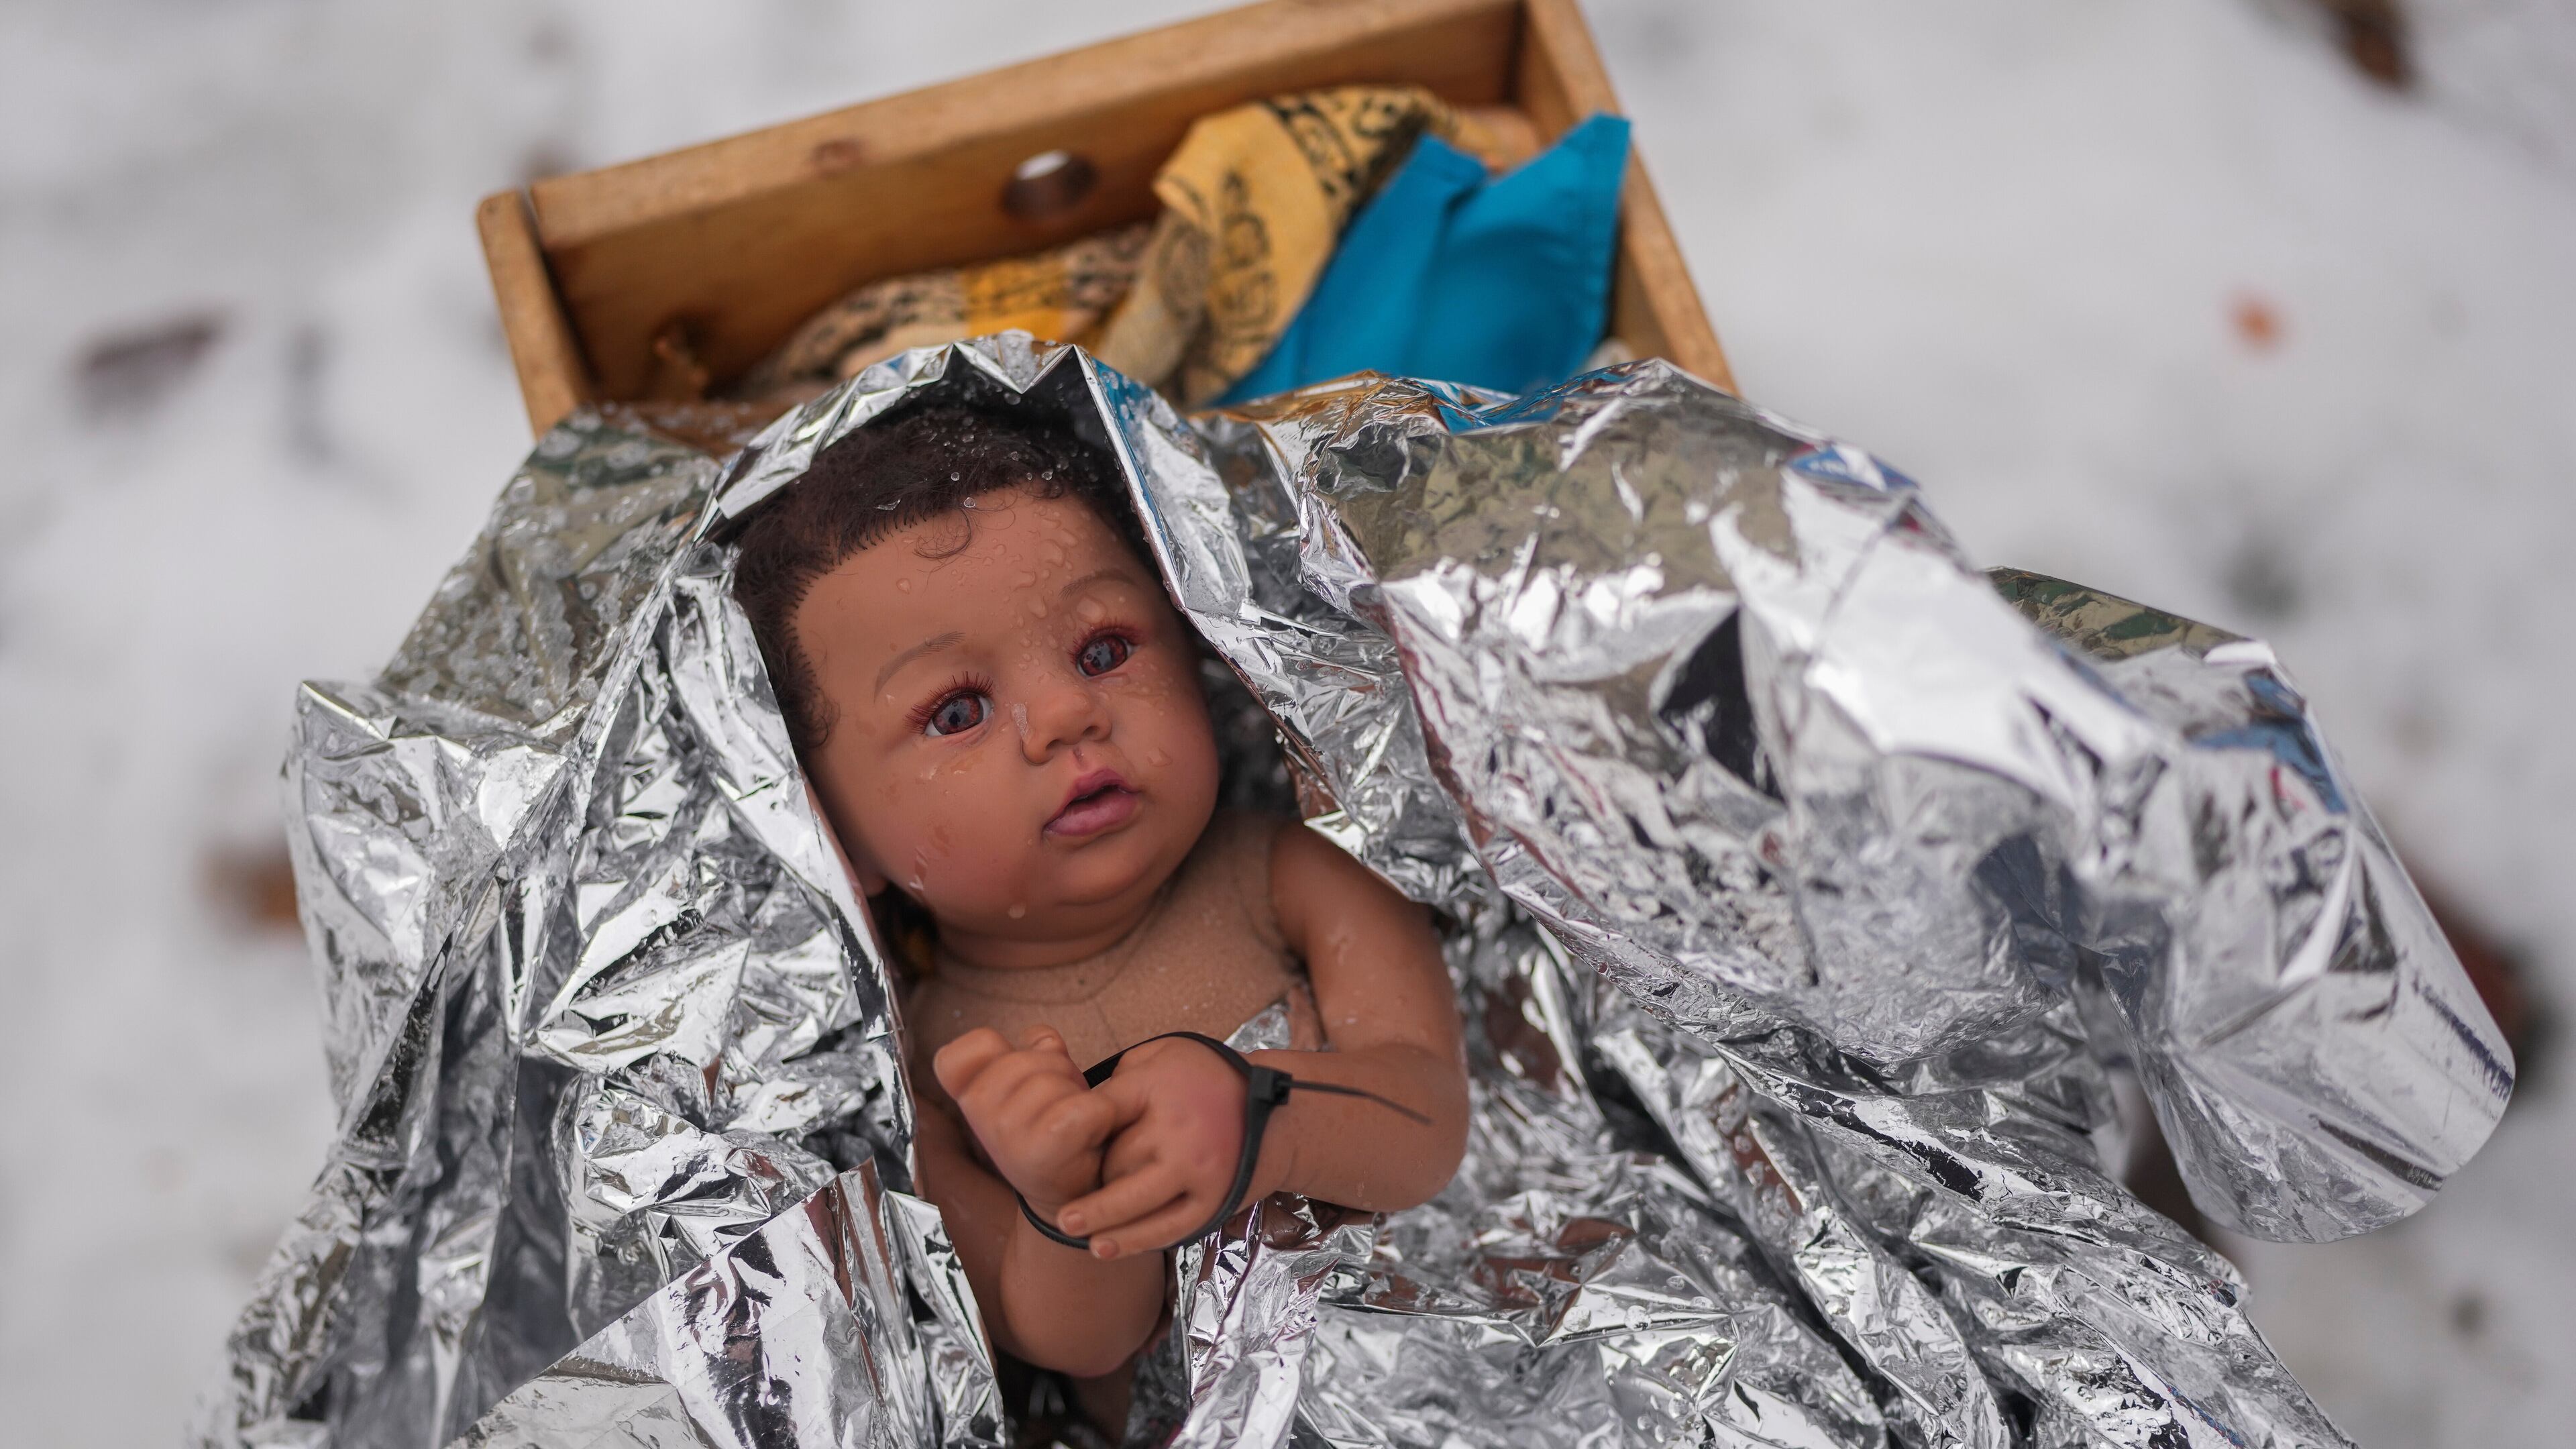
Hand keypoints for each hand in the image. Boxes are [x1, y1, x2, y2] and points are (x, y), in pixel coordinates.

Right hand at [932, 1026, 1115, 1218]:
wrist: (1069, 1199)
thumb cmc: (1051, 1131)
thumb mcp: (1028, 1088)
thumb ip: (1028, 1054)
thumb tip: (1043, 1039)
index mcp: (967, 1097)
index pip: (956, 1054)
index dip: (992, 1050)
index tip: (1011, 1073)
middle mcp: (979, 1115)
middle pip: (1025, 1057)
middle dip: (1054, 1071)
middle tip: (1060, 1104)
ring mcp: (1008, 1131)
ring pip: (1056, 1079)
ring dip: (1079, 1094)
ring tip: (1075, 1121)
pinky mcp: (1047, 1148)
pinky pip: (1086, 1107)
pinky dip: (1102, 1115)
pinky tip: (1093, 1133)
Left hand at [1052, 1037, 1256, 1258]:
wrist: (1277, 1113)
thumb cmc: (1207, 1080)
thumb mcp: (1163, 1056)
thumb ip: (1123, 1078)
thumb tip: (1078, 1107)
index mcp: (1161, 1088)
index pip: (1101, 1112)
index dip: (1074, 1128)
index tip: (1053, 1139)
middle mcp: (1178, 1132)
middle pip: (1115, 1163)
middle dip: (1091, 1174)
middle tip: (1069, 1182)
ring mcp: (1197, 1172)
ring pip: (1136, 1204)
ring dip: (1099, 1219)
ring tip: (1069, 1226)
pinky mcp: (1212, 1202)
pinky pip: (1167, 1228)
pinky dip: (1134, 1241)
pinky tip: (1104, 1247)